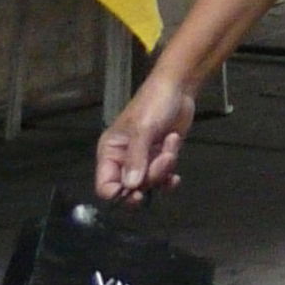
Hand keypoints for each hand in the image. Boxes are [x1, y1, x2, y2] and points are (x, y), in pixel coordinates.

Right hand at [97, 77, 195, 203]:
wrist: (179, 89)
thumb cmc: (154, 104)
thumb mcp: (142, 129)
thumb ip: (136, 158)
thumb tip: (130, 187)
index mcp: (110, 153)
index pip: (105, 186)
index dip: (119, 194)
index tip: (137, 194)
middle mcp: (123, 161)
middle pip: (130, 189)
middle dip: (149, 178)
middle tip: (163, 161)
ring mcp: (143, 161)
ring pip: (149, 184)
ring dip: (164, 170)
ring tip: (171, 144)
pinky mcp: (160, 159)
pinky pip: (162, 180)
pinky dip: (169, 177)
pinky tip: (176, 176)